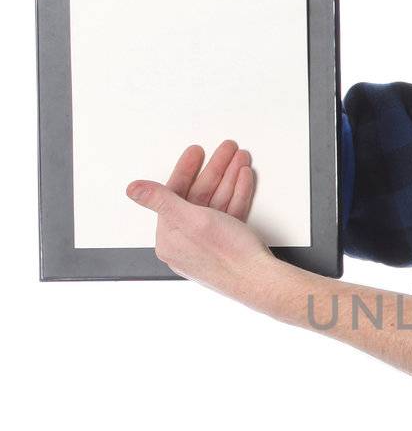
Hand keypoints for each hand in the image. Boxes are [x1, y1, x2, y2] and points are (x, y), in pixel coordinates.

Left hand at [126, 140, 275, 302]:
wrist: (260, 280)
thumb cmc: (226, 256)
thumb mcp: (190, 219)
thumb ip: (160, 200)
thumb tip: (132, 189)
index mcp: (170, 238)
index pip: (174, 195)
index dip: (186, 170)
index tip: (196, 152)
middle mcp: (186, 242)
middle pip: (198, 197)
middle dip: (215, 170)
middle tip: (227, 150)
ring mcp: (208, 245)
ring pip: (217, 203)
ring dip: (229, 179)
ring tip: (240, 160)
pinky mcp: (227, 246)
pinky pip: (229, 214)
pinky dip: (237, 196)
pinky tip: (243, 180)